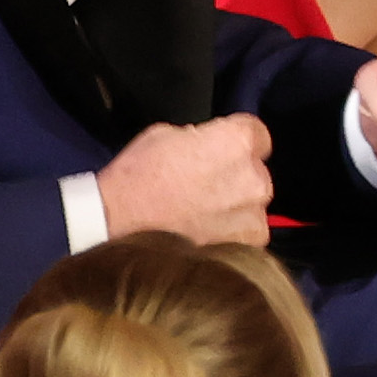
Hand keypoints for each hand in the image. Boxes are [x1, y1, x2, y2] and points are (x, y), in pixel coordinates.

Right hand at [94, 113, 274, 246]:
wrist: (118, 224)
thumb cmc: (138, 178)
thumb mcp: (166, 134)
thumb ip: (201, 138)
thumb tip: (211, 146)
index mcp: (236, 141)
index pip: (258, 132)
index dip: (236, 139)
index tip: (221, 149)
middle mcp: (253, 177)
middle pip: (256, 170)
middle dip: (235, 174)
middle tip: (203, 183)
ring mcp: (253, 214)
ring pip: (253, 203)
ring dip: (235, 204)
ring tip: (200, 212)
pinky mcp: (247, 244)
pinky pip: (249, 231)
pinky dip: (232, 231)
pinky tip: (204, 231)